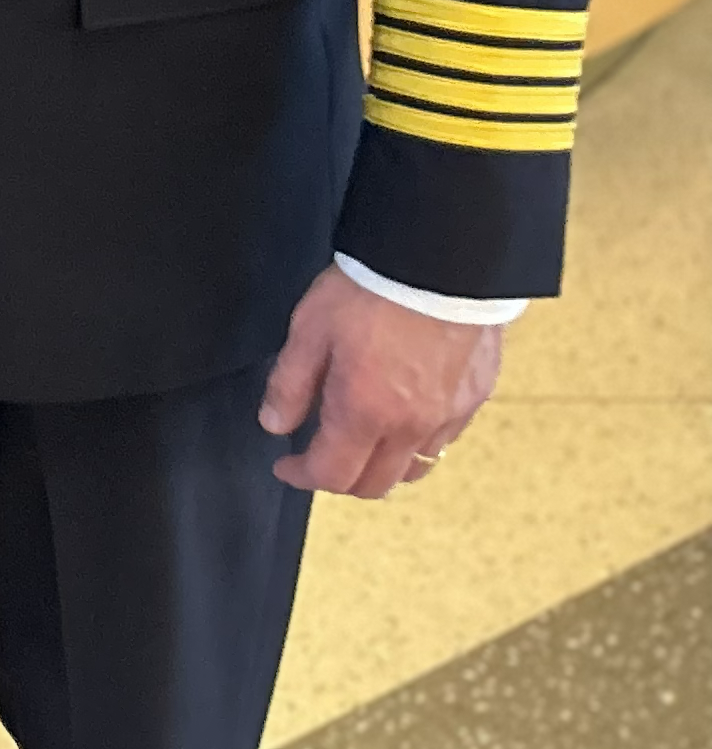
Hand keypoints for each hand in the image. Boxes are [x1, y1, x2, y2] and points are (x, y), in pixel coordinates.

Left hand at [260, 261, 503, 496]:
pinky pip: (443, 441)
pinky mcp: (474, 399)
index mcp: (365, 414)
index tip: (285, 465)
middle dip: (340, 479)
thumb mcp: (309, 331)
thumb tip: (275, 425)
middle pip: (375, 485)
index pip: (332, 475)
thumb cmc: (369, 293)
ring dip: (383, 468)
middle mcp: (411, 427)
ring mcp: (448, 416)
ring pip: (415, 470)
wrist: (438, 263)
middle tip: (318, 456)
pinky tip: (401, 418)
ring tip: (361, 443)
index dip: (301, 476)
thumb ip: (290, 384)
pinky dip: (417, 445)